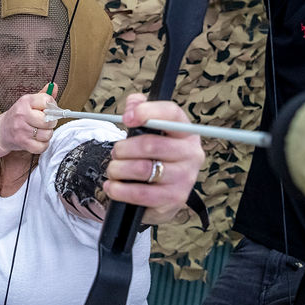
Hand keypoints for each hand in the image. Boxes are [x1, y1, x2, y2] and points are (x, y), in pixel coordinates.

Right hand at [0, 84, 57, 154]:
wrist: (0, 132)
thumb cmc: (17, 117)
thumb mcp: (28, 102)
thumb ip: (43, 95)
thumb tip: (54, 86)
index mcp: (25, 102)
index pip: (47, 100)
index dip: (52, 106)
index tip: (49, 109)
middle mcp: (22, 115)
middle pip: (49, 120)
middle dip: (51, 122)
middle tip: (45, 122)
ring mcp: (22, 130)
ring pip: (47, 134)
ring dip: (47, 134)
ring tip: (40, 131)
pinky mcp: (23, 143)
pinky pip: (42, 146)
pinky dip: (42, 145)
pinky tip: (37, 140)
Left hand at [103, 94, 205, 224]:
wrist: (164, 193)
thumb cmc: (155, 156)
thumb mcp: (148, 131)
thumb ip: (138, 109)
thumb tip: (132, 106)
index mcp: (186, 132)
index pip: (171, 113)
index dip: (147, 112)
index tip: (127, 118)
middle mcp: (191, 154)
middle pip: (150, 144)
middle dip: (123, 148)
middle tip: (115, 153)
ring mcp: (185, 178)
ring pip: (143, 169)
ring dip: (118, 169)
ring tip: (113, 170)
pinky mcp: (174, 199)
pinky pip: (141, 194)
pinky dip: (120, 190)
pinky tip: (113, 186)